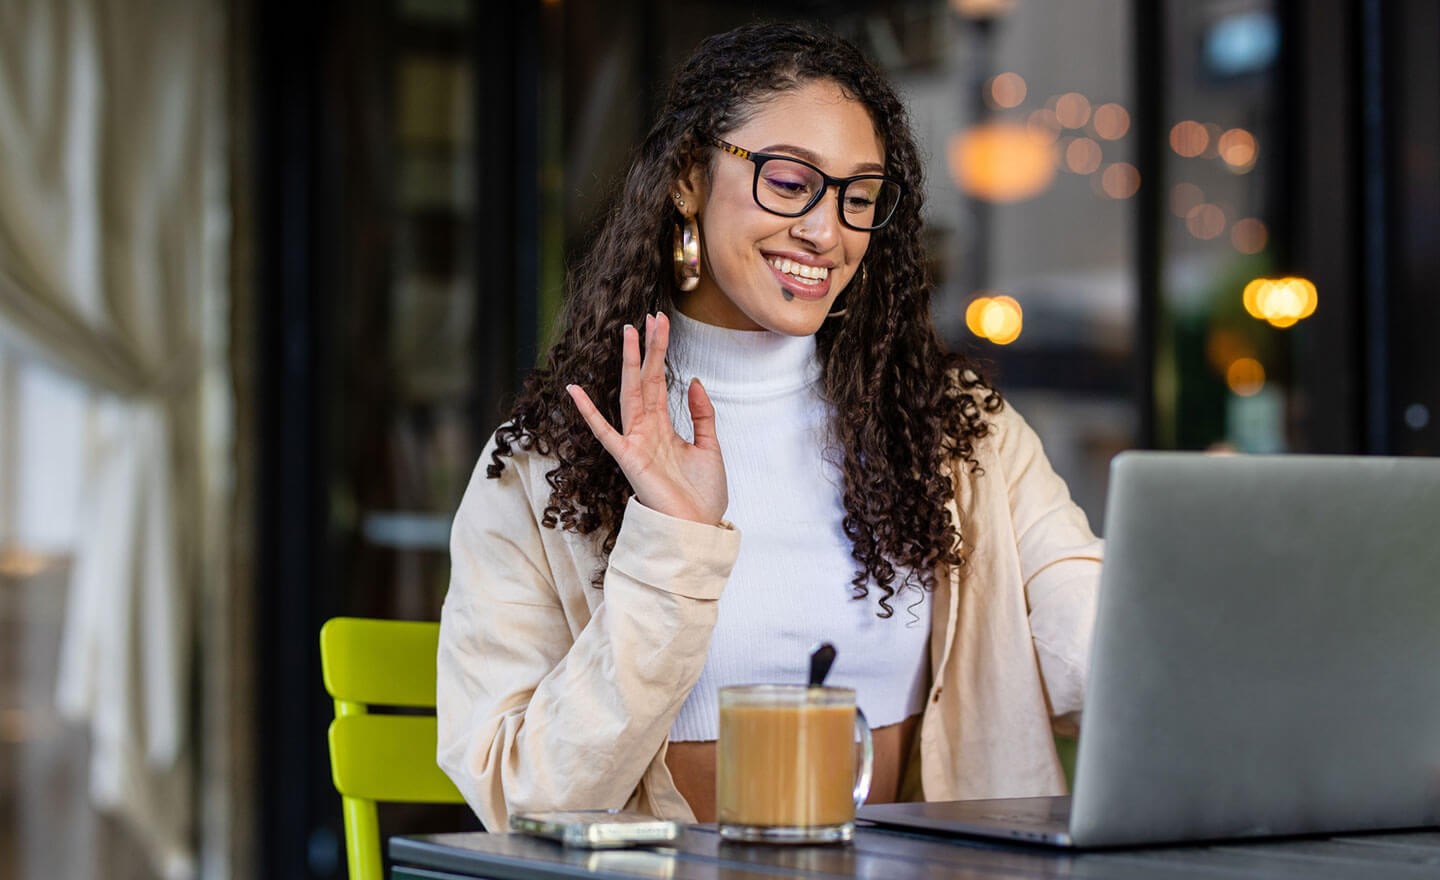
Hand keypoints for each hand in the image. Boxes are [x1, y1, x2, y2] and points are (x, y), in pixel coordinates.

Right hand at [567, 312, 727, 524]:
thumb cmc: (702, 495)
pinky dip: (589, 412)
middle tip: (648, 317)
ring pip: (631, 394)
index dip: (660, 352)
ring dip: (630, 364)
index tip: (660, 323)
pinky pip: (604, 432)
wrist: (698, 528)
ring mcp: (635, 442)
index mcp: (664, 427)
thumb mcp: (709, 447)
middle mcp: (646, 430)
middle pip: (645, 380)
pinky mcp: (628, 459)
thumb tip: (693, 380)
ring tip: (628, 333)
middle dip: (647, 349)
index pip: (659, 381)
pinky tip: (574, 391)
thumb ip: (701, 414)